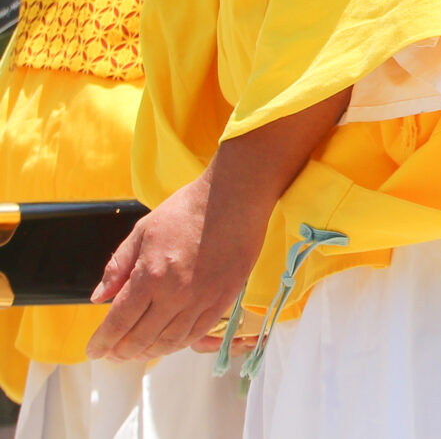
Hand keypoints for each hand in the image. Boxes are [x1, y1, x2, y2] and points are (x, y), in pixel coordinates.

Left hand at [88, 84, 351, 363]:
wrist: (235, 198)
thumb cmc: (186, 210)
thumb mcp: (142, 231)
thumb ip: (117, 266)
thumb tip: (98, 298)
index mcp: (150, 276)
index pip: (118, 321)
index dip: (102, 341)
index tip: (93, 351)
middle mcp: (175, 294)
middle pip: (141, 337)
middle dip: (122, 351)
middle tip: (114, 355)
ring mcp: (202, 299)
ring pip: (170, 341)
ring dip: (150, 351)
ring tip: (139, 352)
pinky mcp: (224, 298)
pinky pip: (198, 333)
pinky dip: (179, 344)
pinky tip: (169, 343)